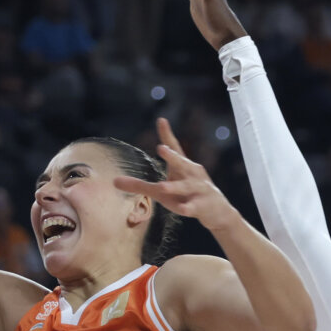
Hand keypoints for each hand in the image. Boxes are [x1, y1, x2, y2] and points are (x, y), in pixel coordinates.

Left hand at [113, 118, 237, 231]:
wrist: (217, 210)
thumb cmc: (185, 195)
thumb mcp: (162, 190)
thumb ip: (139, 185)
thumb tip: (113, 181)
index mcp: (183, 166)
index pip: (174, 148)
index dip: (167, 135)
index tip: (161, 119)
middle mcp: (192, 174)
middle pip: (181, 163)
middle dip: (172, 157)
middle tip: (162, 147)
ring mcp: (198, 190)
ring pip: (185, 187)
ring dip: (175, 187)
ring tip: (161, 187)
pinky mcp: (202, 206)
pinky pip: (193, 207)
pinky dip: (187, 208)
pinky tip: (182, 209)